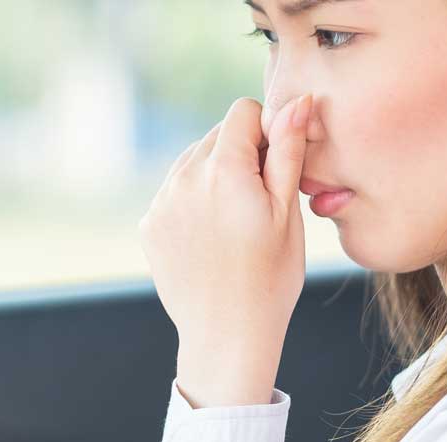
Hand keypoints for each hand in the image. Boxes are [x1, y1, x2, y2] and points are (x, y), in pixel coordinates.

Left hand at [138, 94, 311, 405]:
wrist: (227, 335)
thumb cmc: (270, 277)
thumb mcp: (288, 212)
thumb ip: (288, 150)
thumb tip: (296, 101)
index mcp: (223, 169)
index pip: (243, 112)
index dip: (267, 135)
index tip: (275, 173)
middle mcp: (183, 178)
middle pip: (216, 136)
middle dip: (240, 156)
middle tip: (257, 205)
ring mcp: (162, 202)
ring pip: (192, 162)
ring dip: (214, 177)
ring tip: (233, 225)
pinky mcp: (150, 225)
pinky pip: (174, 192)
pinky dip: (193, 202)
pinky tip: (211, 239)